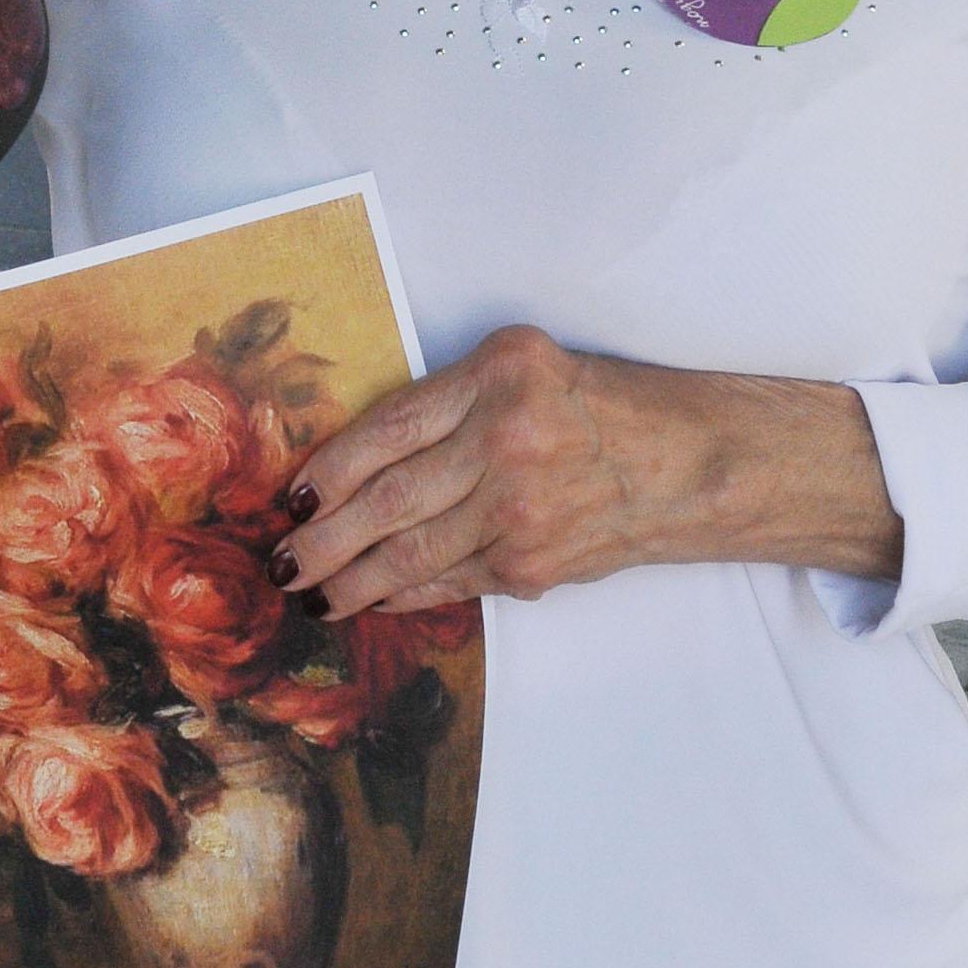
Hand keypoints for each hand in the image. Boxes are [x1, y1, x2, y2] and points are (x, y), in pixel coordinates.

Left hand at [269, 327, 899, 619]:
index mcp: (497, 376)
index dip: (330, 469)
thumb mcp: (522, 367)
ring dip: (346, 579)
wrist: (688, 462)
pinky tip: (368, 599)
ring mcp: (518, 508)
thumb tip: (353, 462)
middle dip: (321, 538)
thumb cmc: (598, 406)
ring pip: (407, 552)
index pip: (388, 428)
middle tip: (279, 559)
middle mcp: (505, 439)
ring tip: (309, 592)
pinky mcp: (531, 563)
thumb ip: (448, 402)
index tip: (293, 495)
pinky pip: (446, 581)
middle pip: (385, 499)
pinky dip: (400, 593)